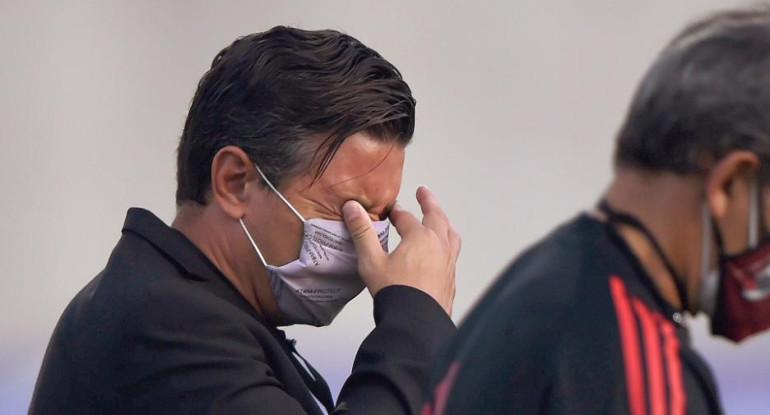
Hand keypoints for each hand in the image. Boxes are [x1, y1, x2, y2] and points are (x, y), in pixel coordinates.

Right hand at [342, 186, 459, 315]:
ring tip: (440, 220)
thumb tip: (353, 208)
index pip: (407, 217)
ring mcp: (449, 263)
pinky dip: (448, 245)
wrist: (416, 324)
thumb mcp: (372, 261)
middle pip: (437, 217)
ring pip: (451, 235)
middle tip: (423, 193)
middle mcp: (439, 246)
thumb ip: (363, 232)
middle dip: (429, 203)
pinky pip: (453, 254)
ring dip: (444, 223)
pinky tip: (442, 254)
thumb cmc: (395, 292)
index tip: (391, 210)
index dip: (397, 212)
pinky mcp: (451, 279)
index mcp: (420, 237)